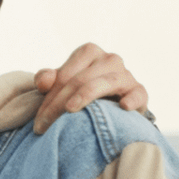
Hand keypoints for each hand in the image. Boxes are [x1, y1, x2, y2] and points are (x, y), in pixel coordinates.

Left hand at [32, 43, 149, 133]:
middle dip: (58, 104)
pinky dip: (132, 99)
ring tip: (70, 110)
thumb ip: (46, 79)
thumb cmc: (79, 91)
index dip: (49, 98)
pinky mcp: (139, 91)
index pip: (64, 75)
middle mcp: (109, 59)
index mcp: (88, 52)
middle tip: (44, 126)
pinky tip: (124, 106)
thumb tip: (44, 81)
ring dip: (84, 98)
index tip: (38, 120)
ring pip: (104, 83)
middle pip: (80, 80)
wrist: (111, 103)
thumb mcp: (60, 83)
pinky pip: (138, 93)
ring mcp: (126, 74)